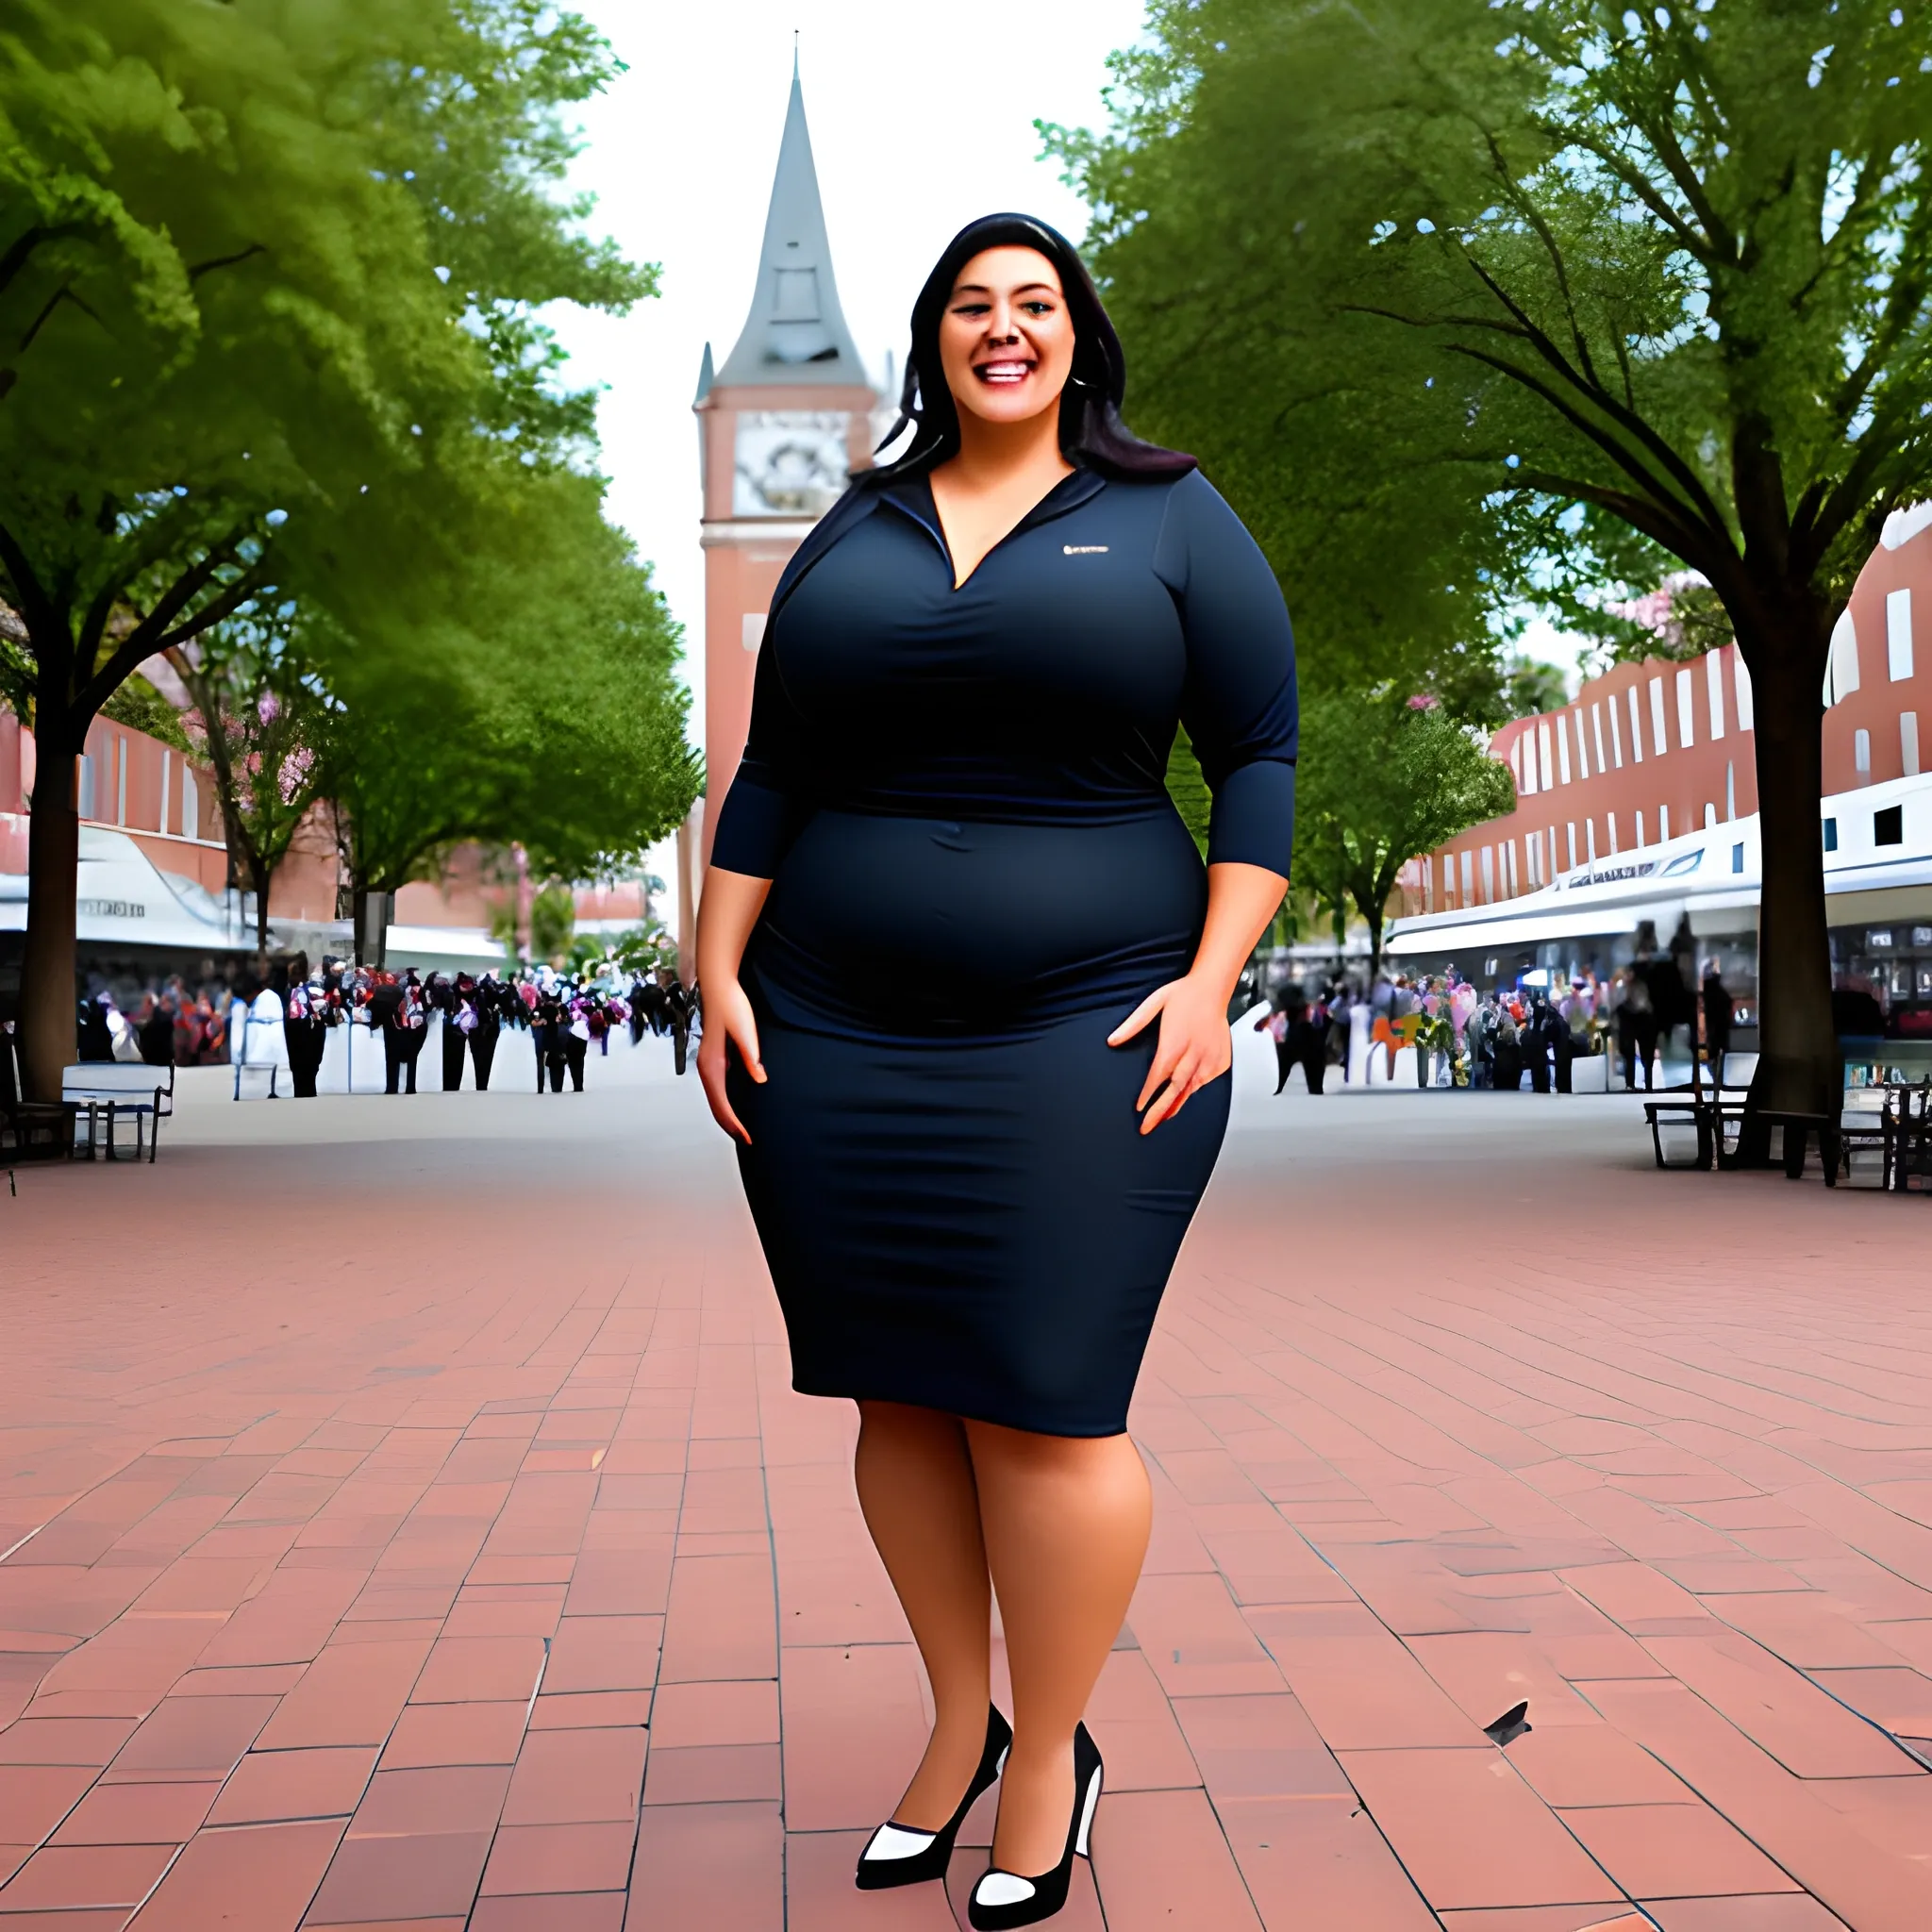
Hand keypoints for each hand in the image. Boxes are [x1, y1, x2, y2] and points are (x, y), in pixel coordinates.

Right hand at [696, 975, 763, 1143]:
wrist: (719, 985)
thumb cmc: (732, 1005)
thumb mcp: (745, 1031)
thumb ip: (751, 1055)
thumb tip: (759, 1079)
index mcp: (712, 1064)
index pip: (721, 1104)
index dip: (734, 1123)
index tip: (748, 1137)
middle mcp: (706, 1067)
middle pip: (715, 1105)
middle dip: (730, 1125)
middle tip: (748, 1141)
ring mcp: (708, 1063)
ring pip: (715, 1098)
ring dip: (726, 1116)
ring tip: (741, 1130)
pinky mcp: (714, 1058)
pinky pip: (717, 1088)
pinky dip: (724, 1103)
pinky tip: (736, 1105)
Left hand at [1108, 972, 1232, 1133]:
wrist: (1213, 988)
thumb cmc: (1183, 995)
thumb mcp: (1154, 1003)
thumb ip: (1132, 1024)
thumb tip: (1112, 1040)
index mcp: (1176, 1041)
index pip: (1159, 1075)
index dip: (1149, 1093)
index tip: (1139, 1107)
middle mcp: (1194, 1053)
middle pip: (1176, 1089)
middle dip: (1160, 1110)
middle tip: (1147, 1127)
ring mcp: (1210, 1058)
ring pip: (1192, 1089)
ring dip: (1177, 1104)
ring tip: (1163, 1118)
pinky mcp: (1220, 1060)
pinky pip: (1205, 1081)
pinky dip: (1194, 1089)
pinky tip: (1184, 1094)